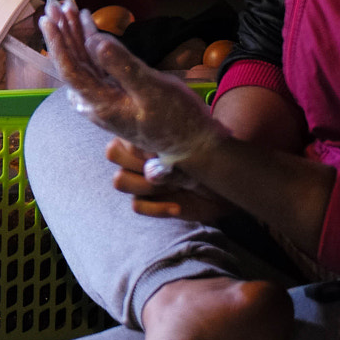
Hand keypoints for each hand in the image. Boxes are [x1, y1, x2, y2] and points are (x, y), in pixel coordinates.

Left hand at [41, 0, 224, 165]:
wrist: (194, 142)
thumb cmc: (177, 119)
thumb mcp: (152, 91)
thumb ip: (122, 66)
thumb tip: (94, 41)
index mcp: (101, 104)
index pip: (71, 70)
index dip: (58, 44)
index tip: (48, 19)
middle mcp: (97, 102)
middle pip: (74, 62)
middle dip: (63, 32)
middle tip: (54, 3)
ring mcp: (106, 96)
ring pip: (85, 61)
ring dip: (76, 34)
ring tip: (68, 7)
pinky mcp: (116, 92)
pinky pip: (98, 64)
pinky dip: (93, 43)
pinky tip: (87, 24)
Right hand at [106, 138, 229, 223]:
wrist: (226, 187)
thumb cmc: (209, 159)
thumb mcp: (192, 149)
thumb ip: (168, 148)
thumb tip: (152, 160)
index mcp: (142, 135)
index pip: (122, 131)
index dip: (138, 144)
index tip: (160, 151)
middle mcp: (136, 156)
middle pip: (113, 154)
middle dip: (137, 161)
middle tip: (164, 167)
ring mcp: (139, 180)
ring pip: (121, 180)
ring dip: (147, 184)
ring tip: (174, 185)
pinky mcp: (148, 203)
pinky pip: (137, 205)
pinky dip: (157, 208)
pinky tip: (177, 206)